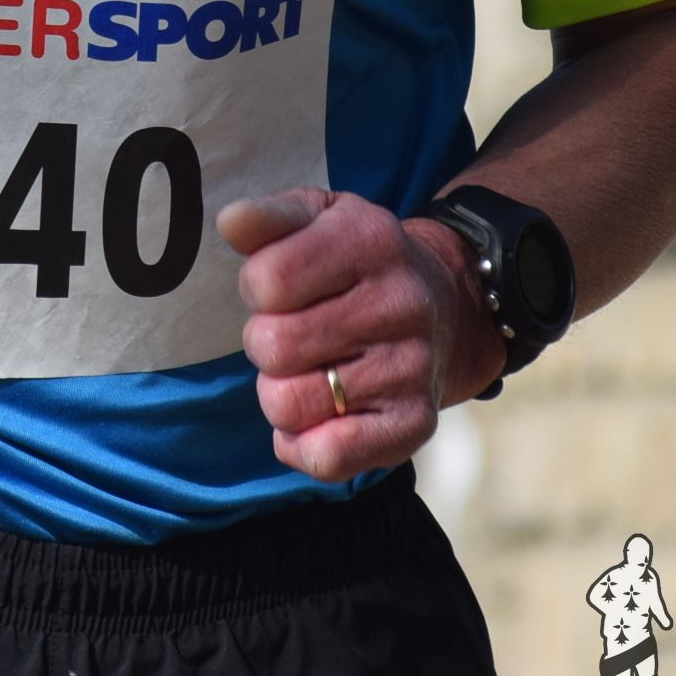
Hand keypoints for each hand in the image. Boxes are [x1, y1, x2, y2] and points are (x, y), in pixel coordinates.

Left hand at [216, 188, 501, 482]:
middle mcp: (401, 304)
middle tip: (290, 334)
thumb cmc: (355, 264)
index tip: (278, 288)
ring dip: (277, 393)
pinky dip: (301, 445)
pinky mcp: (414, 423)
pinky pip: (328, 457)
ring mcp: (411, 368)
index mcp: (372, 241)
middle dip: (263, 343)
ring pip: (288, 405)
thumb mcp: (319, 218)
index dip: (256, 288)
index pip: (267, 280)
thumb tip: (231, 223)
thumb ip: (269, 217)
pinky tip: (314, 417)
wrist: (444, 306)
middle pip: (273, 346)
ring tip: (304, 371)